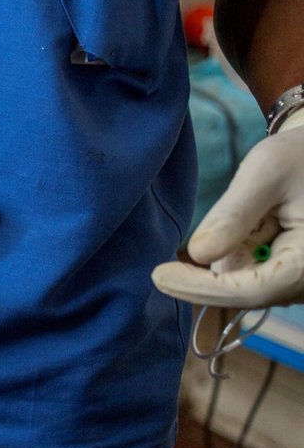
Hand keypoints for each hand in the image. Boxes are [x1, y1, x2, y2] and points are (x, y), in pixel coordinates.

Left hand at [152, 111, 303, 306]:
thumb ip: (233, 216)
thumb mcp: (267, 172)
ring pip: (241, 283)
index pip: (249, 291)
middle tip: (204, 238)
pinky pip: (249, 272)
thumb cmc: (300, 156)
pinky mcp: (288, 274)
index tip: (158, 275)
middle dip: (211, 269)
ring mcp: (299, 281)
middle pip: (242, 292)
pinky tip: (259, 222)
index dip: (200, 288)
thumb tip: (198, 255)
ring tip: (260, 214)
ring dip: (231, 253)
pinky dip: (238, 250)